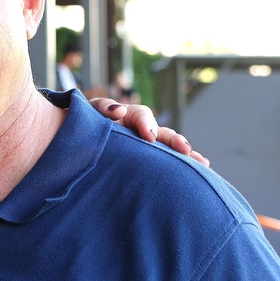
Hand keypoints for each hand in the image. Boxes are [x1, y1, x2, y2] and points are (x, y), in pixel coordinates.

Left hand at [90, 97, 209, 165]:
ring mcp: (145, 147)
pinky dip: (180, 166)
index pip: (141, 116)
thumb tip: (119, 111)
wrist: (77, 139)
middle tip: (186, 150)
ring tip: (202, 163)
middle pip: (162, 133)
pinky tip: (198, 174)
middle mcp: (141, 131)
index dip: (147, 124)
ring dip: (184, 155)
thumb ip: (102, 107)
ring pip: (168, 149)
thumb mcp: (89, 111)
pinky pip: (164, 163)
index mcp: (127, 116)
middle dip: (174, 141)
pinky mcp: (145, 162)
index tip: (150, 137)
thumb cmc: (83, 122)